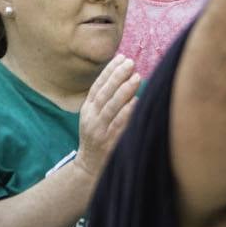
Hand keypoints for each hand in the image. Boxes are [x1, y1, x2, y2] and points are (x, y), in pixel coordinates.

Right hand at [74, 55, 140, 178]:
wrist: (90, 168)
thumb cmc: (99, 138)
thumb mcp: (96, 118)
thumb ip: (107, 100)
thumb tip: (126, 77)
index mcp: (87, 110)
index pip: (97, 87)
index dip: (108, 71)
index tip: (121, 58)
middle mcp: (91, 119)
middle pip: (104, 94)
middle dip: (117, 76)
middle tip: (130, 63)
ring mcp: (100, 131)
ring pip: (111, 107)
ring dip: (124, 91)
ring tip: (136, 77)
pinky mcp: (110, 143)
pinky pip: (119, 125)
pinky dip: (127, 112)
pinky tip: (137, 101)